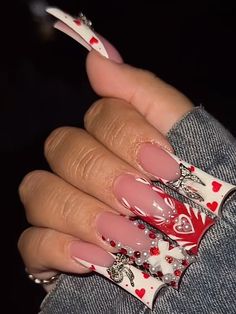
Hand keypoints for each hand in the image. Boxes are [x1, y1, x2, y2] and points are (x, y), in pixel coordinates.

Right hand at [18, 50, 192, 283]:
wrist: (201, 252)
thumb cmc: (195, 191)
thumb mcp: (183, 136)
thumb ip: (143, 93)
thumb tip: (97, 58)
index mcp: (110, 139)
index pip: (99, 116)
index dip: (127, 136)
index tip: (164, 165)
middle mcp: (79, 168)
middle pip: (64, 151)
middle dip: (106, 176)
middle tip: (148, 203)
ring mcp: (61, 208)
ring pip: (39, 193)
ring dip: (84, 214)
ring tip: (130, 238)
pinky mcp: (51, 249)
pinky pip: (31, 243)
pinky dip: (58, 248)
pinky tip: (95, 259)